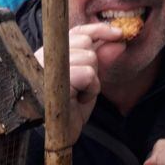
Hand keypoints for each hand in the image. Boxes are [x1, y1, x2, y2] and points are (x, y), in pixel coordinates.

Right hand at [34, 22, 121, 139]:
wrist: (57, 135)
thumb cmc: (70, 107)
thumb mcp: (88, 79)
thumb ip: (101, 57)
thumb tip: (120, 40)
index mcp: (50, 52)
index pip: (77, 31)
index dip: (99, 30)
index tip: (119, 34)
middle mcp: (44, 54)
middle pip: (86, 43)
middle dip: (92, 65)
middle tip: (81, 86)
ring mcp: (46, 65)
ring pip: (89, 58)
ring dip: (91, 81)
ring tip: (78, 94)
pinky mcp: (53, 78)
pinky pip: (87, 73)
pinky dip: (90, 89)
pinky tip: (78, 99)